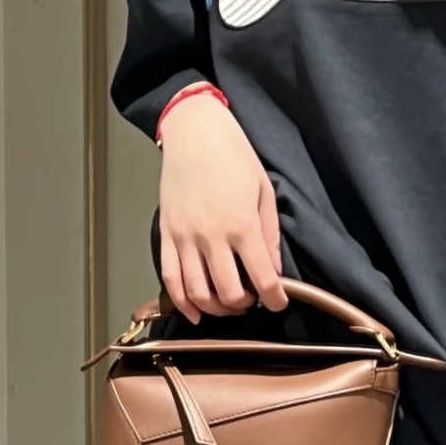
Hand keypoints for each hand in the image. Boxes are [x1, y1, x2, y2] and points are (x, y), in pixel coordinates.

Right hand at [157, 93, 288, 323]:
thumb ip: (270, 233)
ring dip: (216, 309)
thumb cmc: (234, 155)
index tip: (279, 303)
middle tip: (253, 299)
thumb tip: (275, 267)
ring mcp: (185, 238)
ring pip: (197, 293)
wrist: (195, 133)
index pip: (262, 278)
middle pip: (228, 294)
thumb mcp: (263, 190)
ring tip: (229, 303)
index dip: (274, 299)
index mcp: (242, 224)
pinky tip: (195, 312)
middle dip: (245, 306)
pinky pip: (170, 279)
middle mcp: (212, 236)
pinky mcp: (166, 235)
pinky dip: (182, 303)